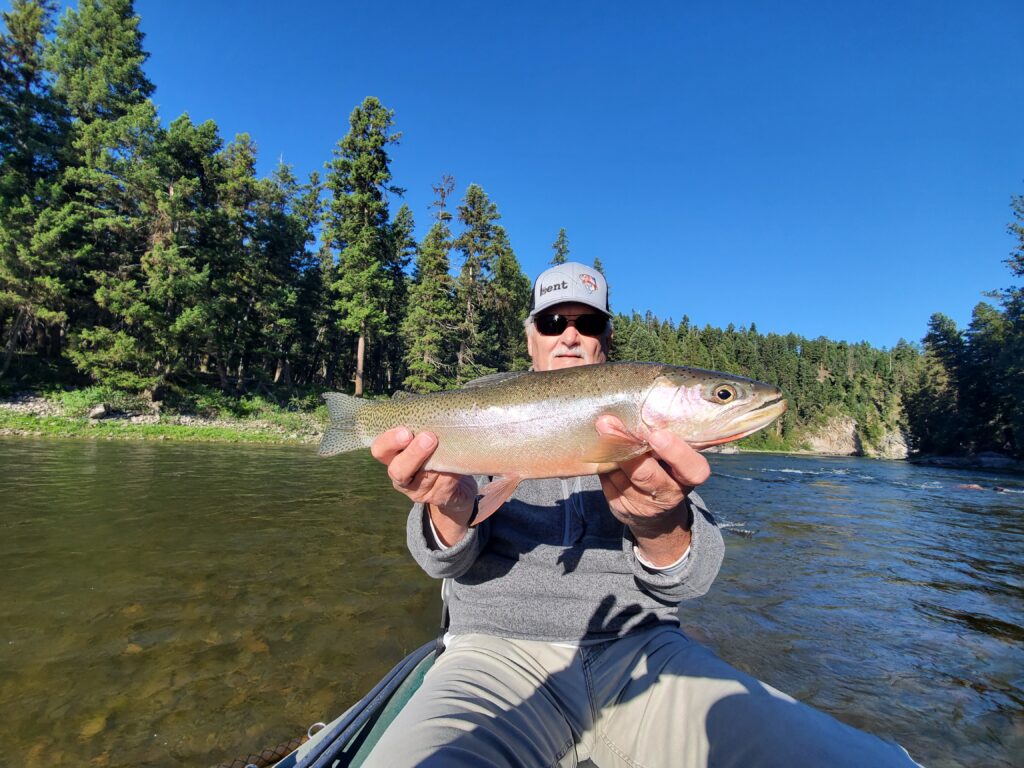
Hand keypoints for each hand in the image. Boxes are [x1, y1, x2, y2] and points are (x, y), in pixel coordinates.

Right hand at [370, 428, 477, 544]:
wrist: (455, 485)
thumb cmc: (437, 451)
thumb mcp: (426, 437)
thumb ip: (422, 426)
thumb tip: (431, 408)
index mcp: (393, 456)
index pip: (379, 449)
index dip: (389, 442)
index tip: (406, 432)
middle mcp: (401, 475)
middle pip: (397, 470)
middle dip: (413, 454)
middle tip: (429, 438)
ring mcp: (417, 491)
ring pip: (425, 478)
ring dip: (439, 461)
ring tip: (450, 448)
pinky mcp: (437, 498)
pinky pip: (444, 484)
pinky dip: (452, 472)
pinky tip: (458, 464)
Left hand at [596, 415, 710, 565]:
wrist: (654, 512)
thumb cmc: (666, 470)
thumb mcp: (673, 456)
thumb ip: (664, 439)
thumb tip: (639, 410)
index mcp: (689, 477)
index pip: (693, 469)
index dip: (676, 453)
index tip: (657, 435)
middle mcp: (668, 495)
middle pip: (645, 474)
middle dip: (624, 447)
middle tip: (606, 423)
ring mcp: (643, 506)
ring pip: (620, 475)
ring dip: (609, 451)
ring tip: (602, 428)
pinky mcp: (621, 508)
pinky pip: (607, 481)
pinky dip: (603, 463)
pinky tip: (602, 450)